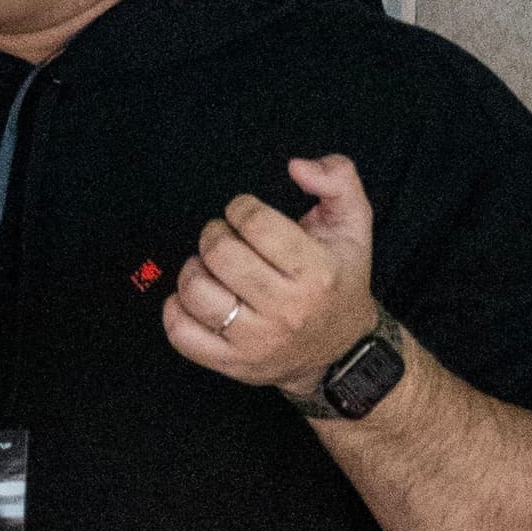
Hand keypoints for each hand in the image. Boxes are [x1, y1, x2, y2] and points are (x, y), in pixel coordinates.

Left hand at [162, 154, 377, 400]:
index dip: (240, 207)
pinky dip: (176, 308)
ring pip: (196, 292)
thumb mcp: (354, 223)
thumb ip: (338, 178)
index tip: (244, 212)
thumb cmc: (340, 278)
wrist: (339, 351)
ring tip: (211, 267)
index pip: (255, 224)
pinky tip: (195, 296)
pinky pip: (182, 333)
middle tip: (225, 236)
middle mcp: (286, 310)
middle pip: (220, 254)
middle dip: (215, 233)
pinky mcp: (232, 364)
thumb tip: (297, 166)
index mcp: (315, 272)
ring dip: (195, 268)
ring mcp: (256, 341)